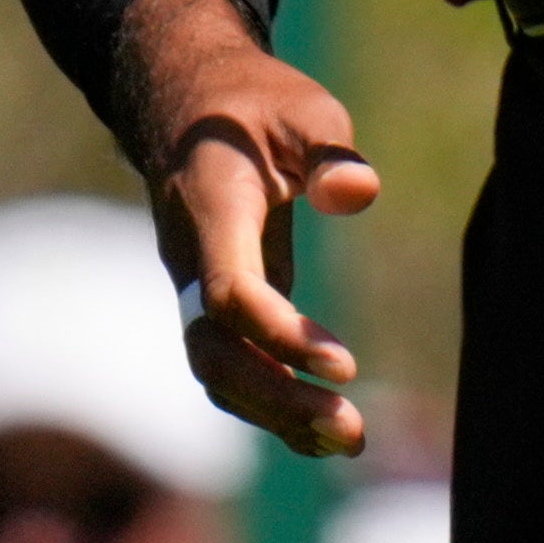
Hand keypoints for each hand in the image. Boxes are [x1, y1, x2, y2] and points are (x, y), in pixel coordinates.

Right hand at [117, 0, 378, 456]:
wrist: (186, 103)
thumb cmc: (255, 103)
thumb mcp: (302, 106)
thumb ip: (327, 148)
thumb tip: (358, 193)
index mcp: (211, 209)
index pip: (230, 294)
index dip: (282, 335)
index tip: (347, 364)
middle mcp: (191, 259)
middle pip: (214, 352)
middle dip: (277, 398)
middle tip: (350, 427)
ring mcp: (195, 287)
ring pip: (216, 371)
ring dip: (277, 413)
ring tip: (350, 439)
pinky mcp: (214, 306)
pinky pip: (229, 368)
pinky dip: (271, 405)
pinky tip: (323, 433)